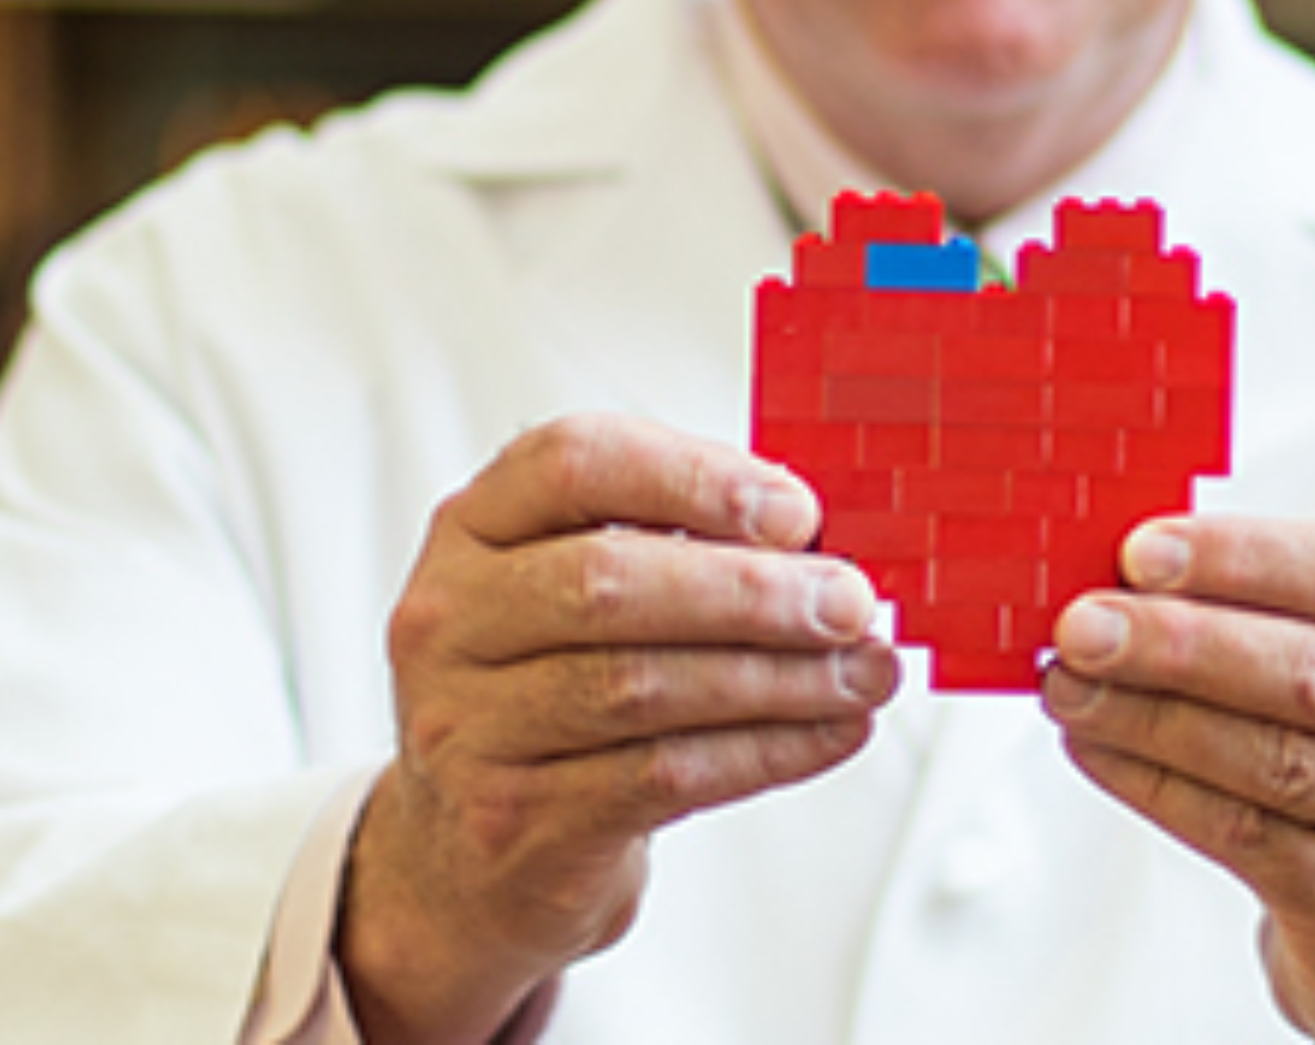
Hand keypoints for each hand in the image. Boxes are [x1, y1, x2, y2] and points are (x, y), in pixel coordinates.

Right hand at [339, 414, 899, 1044]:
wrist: (475, 853)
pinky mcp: (513, 819)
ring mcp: (466, 723)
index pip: (575, 462)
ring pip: (640, 686)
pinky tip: (829, 732)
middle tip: (848, 601)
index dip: (696, 477)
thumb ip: (685, 547)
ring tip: (863, 672)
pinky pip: (660, 775)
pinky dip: (766, 750)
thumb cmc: (560, 688)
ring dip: (778, 678)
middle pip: (607, 580)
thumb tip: (824, 548)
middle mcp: (451, 616)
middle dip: (752, 590)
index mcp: (476, 526)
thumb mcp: (588, 592)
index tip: (796, 512)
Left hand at [1041, 518, 1314, 1044]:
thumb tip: (1135, 574)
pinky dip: (1155, 785)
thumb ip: (1279, 615)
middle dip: (1181, 641)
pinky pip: (1245, 834)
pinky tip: (1100, 750)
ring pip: (1274, 760)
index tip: (1144, 550)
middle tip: (1085, 625)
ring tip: (1070, 686)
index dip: (1246, 557)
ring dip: (1151, 716)